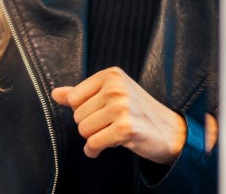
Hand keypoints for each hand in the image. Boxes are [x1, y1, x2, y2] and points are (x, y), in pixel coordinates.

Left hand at [51, 67, 185, 164]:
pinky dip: (94, 150)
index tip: (100, 112)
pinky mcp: (125, 128)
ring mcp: (121, 107)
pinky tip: (105, 147)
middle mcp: (116, 88)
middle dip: (90, 125)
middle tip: (109, 125)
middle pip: (78, 115)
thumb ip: (82, 93)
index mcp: (112, 75)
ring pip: (84, 130)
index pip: (74, 97)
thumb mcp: (113, 94)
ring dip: (94, 138)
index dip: (84, 110)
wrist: (170, 131)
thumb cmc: (139, 112)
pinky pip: (93, 143)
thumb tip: (55, 94)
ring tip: (110, 133)